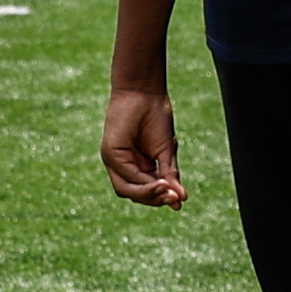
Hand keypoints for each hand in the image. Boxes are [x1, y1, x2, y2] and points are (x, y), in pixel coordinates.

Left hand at [101, 80, 185, 208]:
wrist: (145, 91)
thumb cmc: (156, 116)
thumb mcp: (166, 150)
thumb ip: (170, 174)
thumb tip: (181, 199)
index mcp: (137, 165)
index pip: (145, 191)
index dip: (161, 198)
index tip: (180, 200)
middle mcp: (122, 165)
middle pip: (134, 194)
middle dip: (155, 199)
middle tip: (174, 199)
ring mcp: (113, 160)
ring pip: (126, 190)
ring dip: (148, 194)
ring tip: (167, 192)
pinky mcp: (109, 152)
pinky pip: (124, 176)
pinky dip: (143, 183)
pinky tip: (159, 183)